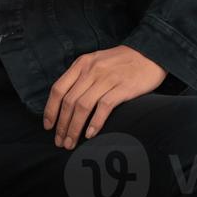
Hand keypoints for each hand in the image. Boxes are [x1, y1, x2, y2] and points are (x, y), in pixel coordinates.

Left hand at [42, 45, 165, 149]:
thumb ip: (81, 77)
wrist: (149, 53)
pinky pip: (104, 107)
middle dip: (62, 125)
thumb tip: (66, 102)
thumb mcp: (95, 61)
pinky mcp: (122, 87)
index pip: (58, 88)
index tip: (48, 126)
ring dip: (74, 128)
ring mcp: (107, 78)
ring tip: (71, 143)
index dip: (50, 110)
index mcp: (82, 63)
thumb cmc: (120, 62)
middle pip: (69, 101)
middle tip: (60, 142)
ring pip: (83, 106)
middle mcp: (91, 70)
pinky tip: (90, 134)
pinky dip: (95, 122)